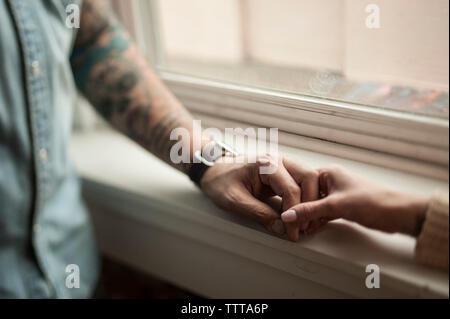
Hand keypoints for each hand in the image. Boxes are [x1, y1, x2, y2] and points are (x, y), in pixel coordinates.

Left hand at [200, 153, 318, 240]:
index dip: (295, 214)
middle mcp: (279, 160)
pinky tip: (296, 216)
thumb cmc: (219, 181)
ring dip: (308, 202)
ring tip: (300, 224)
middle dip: (309, 204)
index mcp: (267, 163)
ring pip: (308, 181)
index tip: (292, 232)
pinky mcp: (282, 174)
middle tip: (302, 227)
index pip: (292, 188)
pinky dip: (302, 201)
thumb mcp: (235, 200)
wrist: (212, 171)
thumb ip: (259, 214)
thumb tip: (281, 229)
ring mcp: (283, 166)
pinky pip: (300, 185)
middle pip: (309, 178)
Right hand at [281, 165, 429, 236]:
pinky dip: (318, 220)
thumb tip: (289, 214)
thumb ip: (309, 211)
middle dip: (300, 208)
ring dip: (309, 216)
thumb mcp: (335, 206)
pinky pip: (324, 212)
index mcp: (329, 173)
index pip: (303, 182)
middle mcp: (332, 181)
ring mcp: (337, 194)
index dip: (293, 196)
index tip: (284, 208)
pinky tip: (311, 228)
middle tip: (291, 221)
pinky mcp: (343, 206)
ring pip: (316, 205)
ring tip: (299, 227)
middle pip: (308, 195)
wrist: (396, 213)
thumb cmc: (372, 201)